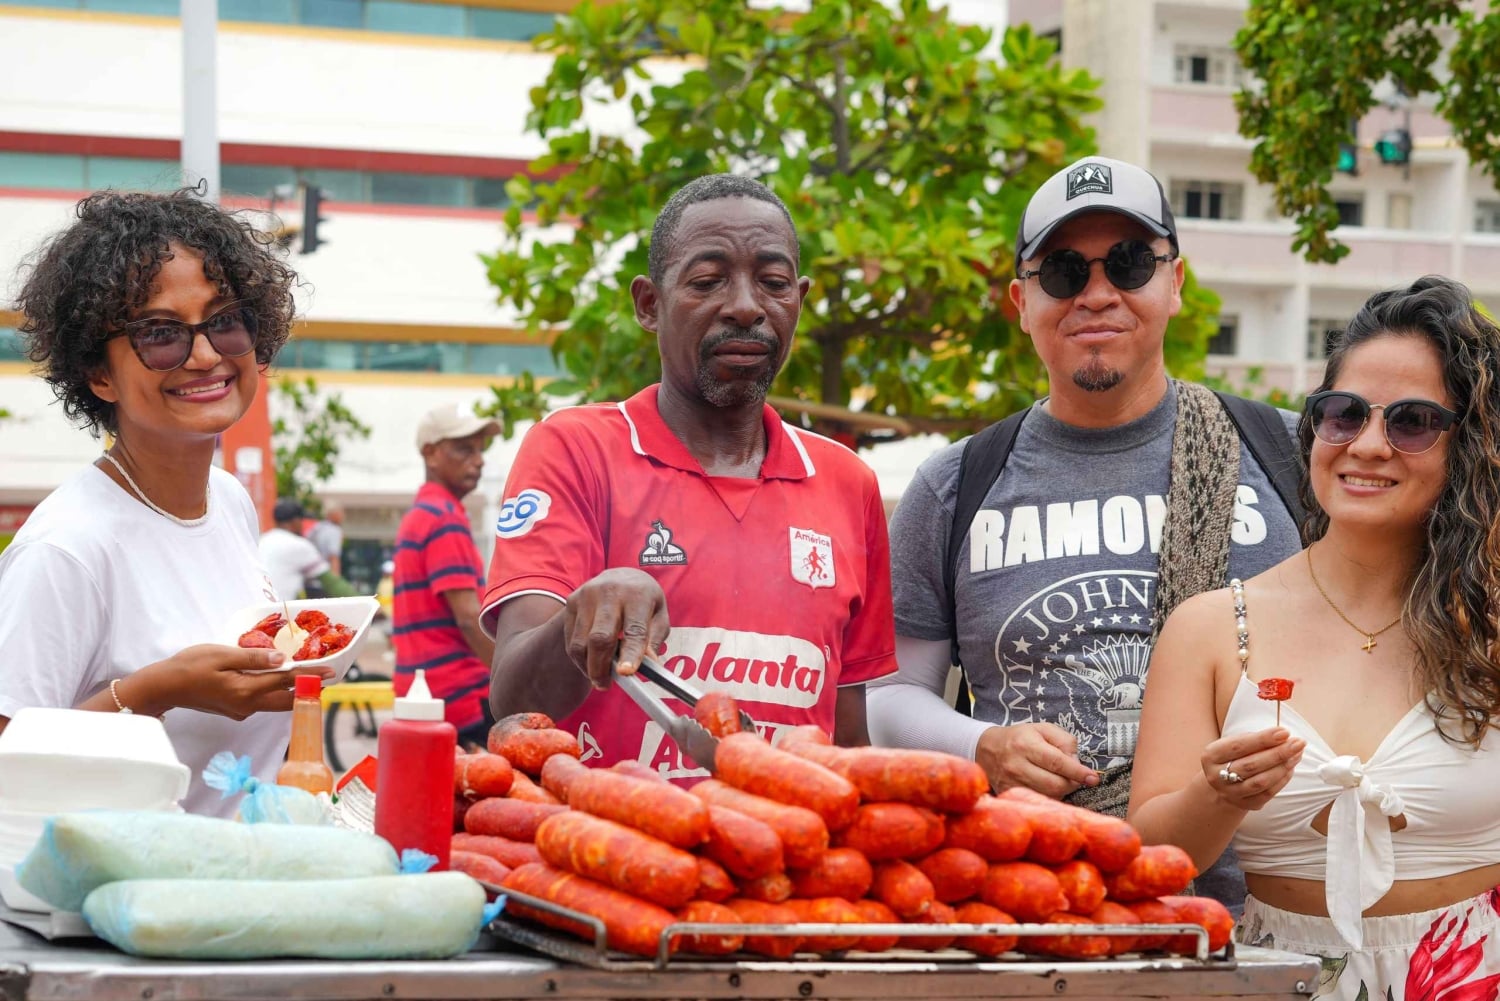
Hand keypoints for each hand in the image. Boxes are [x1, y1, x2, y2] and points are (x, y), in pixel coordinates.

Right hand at [130, 644, 333, 719]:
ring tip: (310, 678)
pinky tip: (280, 681)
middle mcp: (247, 705)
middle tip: (328, 678)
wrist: (164, 686)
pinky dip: (275, 692)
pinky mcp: (235, 710)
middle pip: (287, 700)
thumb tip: (282, 659)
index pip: (286, 682)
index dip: (310, 676)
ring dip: (293, 692)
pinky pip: (262, 702)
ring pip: (275, 703)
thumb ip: (254, 658)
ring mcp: (241, 710)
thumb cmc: (190, 665)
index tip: (331, 672)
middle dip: (308, 689)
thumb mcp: (222, 655)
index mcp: (246, 690)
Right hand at [561, 568, 669, 689]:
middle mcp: (609, 593)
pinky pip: (572, 640)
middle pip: (600, 638)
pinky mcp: (572, 603)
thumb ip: (654, 639)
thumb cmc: (643, 600)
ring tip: (599, 678)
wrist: (620, 575)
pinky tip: (590, 662)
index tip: (626, 673)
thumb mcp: (659, 614)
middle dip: (601, 668)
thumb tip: (650, 664)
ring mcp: (586, 596)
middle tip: (605, 685)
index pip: (634, 629)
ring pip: (581, 643)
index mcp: (637, 595)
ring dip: (588, 667)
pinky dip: (579, 658)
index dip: (631, 653)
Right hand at [976, 722, 1098, 798]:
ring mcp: (1012, 783)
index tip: (1093, 778)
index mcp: (1026, 745)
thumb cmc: (1020, 737)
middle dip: (1072, 783)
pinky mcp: (1010, 794)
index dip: (1078, 772)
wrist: (987, 749)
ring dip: (1062, 790)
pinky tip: (1048, 786)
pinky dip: (1049, 796)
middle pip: (1055, 784)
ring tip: (1060, 779)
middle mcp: (1017, 765)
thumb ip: (1064, 741)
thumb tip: (1076, 761)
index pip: (1057, 762)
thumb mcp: (1042, 729)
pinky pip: (1038, 801)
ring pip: (1048, 795)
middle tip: (1076, 777)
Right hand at [1202, 727, 1304, 809]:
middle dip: (1278, 753)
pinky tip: (1291, 767)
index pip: (1239, 746)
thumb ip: (1254, 740)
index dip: (1263, 739)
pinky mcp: (1245, 804)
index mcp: (1211, 756)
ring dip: (1283, 767)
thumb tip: (1283, 736)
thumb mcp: (1234, 743)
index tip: (1285, 732)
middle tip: (1298, 743)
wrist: (1222, 782)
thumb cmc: (1233, 756)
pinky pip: (1268, 793)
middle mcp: (1217, 776)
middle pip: (1251, 765)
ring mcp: (1230, 793)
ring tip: (1297, 754)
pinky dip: (1282, 780)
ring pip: (1261, 782)